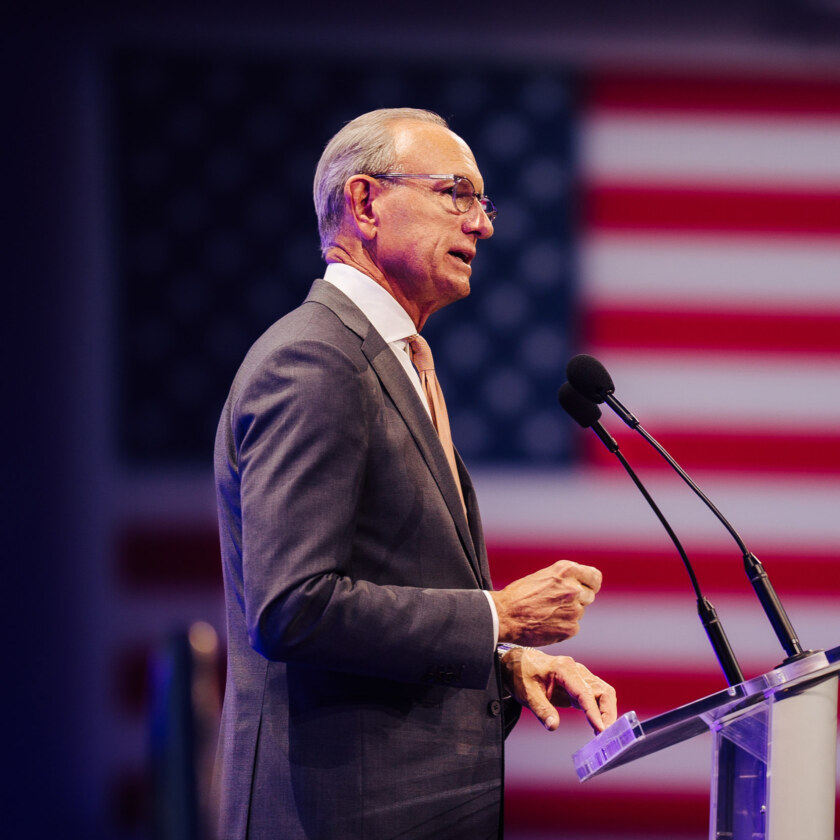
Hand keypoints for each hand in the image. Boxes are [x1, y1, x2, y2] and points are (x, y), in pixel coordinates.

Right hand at [490, 560, 601, 646]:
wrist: (504, 615)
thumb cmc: (520, 594)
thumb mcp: (545, 576)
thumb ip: (565, 579)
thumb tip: (582, 587)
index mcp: (566, 570)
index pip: (595, 577)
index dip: (589, 584)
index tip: (583, 588)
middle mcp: (573, 588)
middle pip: (589, 596)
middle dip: (577, 600)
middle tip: (556, 603)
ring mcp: (574, 609)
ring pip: (580, 612)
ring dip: (568, 613)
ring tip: (546, 612)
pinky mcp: (571, 628)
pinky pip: (573, 627)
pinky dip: (563, 626)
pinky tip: (546, 623)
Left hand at [500, 647, 616, 732]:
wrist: (518, 664)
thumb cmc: (522, 676)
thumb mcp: (527, 694)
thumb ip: (542, 709)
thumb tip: (554, 726)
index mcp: (563, 669)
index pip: (584, 692)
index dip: (594, 712)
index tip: (601, 729)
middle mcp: (576, 670)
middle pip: (602, 691)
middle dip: (608, 713)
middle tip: (608, 735)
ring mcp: (580, 676)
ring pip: (603, 693)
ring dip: (607, 713)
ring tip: (606, 734)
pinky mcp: (580, 685)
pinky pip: (596, 697)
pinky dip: (601, 711)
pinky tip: (599, 727)